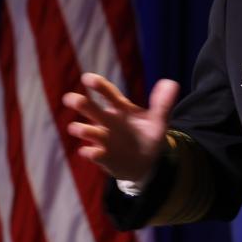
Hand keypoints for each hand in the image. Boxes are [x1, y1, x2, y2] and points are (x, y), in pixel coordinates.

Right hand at [62, 72, 179, 180]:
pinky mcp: (103, 156)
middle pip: (90, 109)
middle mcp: (107, 121)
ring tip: (80, 128)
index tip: (88, 78)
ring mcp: (103, 138)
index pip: (107, 93)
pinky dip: (91, 153)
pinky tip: (92, 152)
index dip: (98, 85)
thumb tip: (170, 83)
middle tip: (71, 99)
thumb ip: (163, 104)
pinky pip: (93, 153)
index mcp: (120, 108)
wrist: (148, 162)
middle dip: (80, 103)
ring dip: (82, 129)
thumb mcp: (159, 120)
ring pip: (87, 131)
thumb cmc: (149, 136)